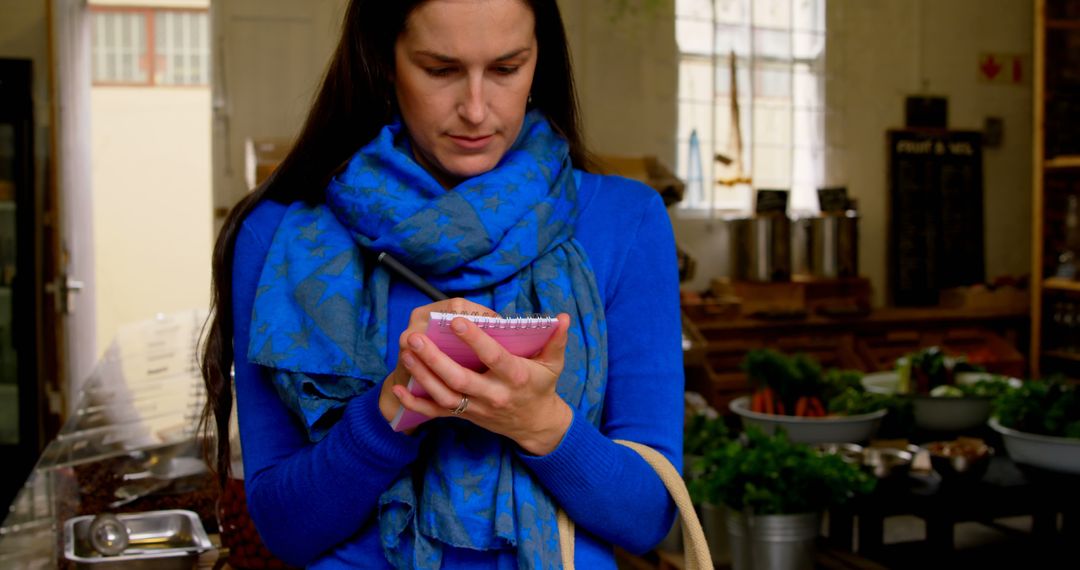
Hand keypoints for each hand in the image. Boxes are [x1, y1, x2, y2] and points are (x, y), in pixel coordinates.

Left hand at [391, 310, 572, 454]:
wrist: (535, 424)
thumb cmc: (542, 386)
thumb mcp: (554, 363)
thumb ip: (556, 339)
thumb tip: (563, 317)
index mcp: (515, 377)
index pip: (493, 357)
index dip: (475, 340)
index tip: (457, 320)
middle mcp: (494, 395)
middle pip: (460, 379)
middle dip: (435, 359)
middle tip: (416, 336)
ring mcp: (476, 408)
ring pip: (444, 395)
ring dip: (422, 375)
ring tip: (407, 351)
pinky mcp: (464, 416)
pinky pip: (436, 413)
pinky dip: (415, 404)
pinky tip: (399, 387)